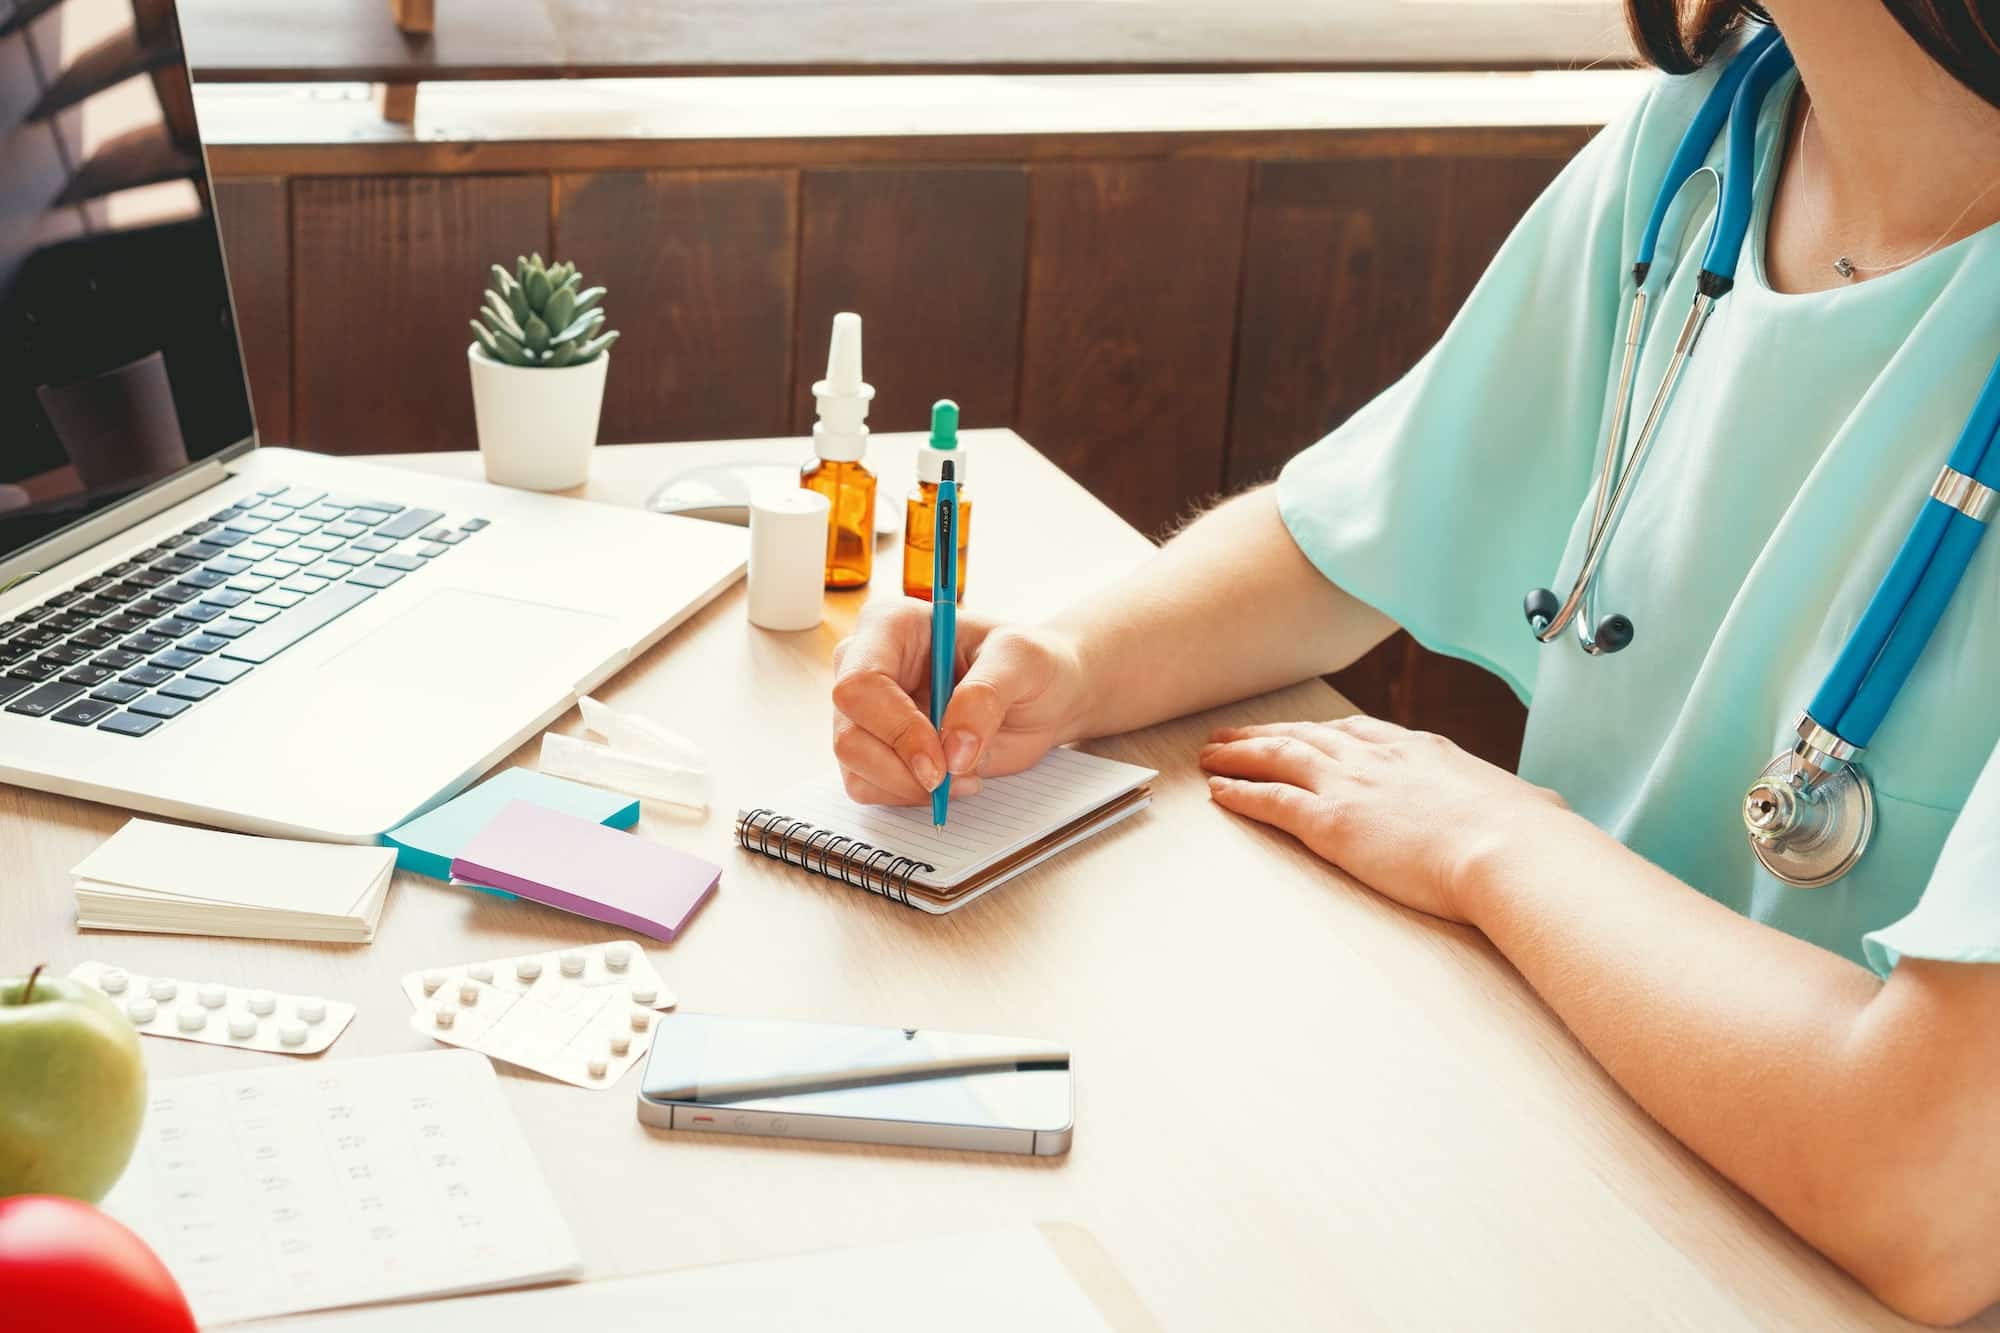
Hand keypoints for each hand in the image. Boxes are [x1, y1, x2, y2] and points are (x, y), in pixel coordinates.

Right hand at [830, 601, 1087, 804]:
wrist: (1042, 696)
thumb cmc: (1029, 663)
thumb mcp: (1023, 662)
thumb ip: (986, 696)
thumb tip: (952, 750)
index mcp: (892, 626)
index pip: (861, 683)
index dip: (896, 729)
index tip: (940, 763)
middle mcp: (865, 665)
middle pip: (849, 733)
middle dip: (900, 770)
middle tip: (951, 780)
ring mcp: (866, 711)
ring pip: (854, 767)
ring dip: (908, 787)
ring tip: (964, 776)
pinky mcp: (875, 748)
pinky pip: (869, 787)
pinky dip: (909, 796)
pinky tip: (949, 782)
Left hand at [1199, 716, 1570, 922]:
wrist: (1510, 849)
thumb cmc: (1528, 837)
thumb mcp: (1526, 807)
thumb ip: (1521, 806)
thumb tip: (1548, 815)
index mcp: (1421, 748)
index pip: (1355, 730)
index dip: (1317, 730)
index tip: (1297, 731)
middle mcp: (1378, 757)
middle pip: (1306, 736)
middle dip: (1265, 735)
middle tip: (1232, 736)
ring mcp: (1351, 784)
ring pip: (1278, 758)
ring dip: (1239, 755)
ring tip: (1209, 755)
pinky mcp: (1330, 821)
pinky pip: (1271, 800)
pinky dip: (1240, 792)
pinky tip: (1218, 792)